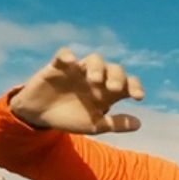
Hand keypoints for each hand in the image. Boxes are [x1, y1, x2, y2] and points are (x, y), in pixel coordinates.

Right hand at [8, 48, 143, 134]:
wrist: (39, 116)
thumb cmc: (70, 118)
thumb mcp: (94, 125)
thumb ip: (115, 124)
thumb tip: (139, 124)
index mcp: (107, 92)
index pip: (127, 83)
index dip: (135, 87)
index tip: (138, 97)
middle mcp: (96, 78)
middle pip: (114, 69)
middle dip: (117, 77)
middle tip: (113, 88)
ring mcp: (78, 70)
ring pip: (94, 59)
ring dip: (97, 67)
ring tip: (94, 80)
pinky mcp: (58, 66)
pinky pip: (64, 54)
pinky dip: (67, 55)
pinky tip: (70, 62)